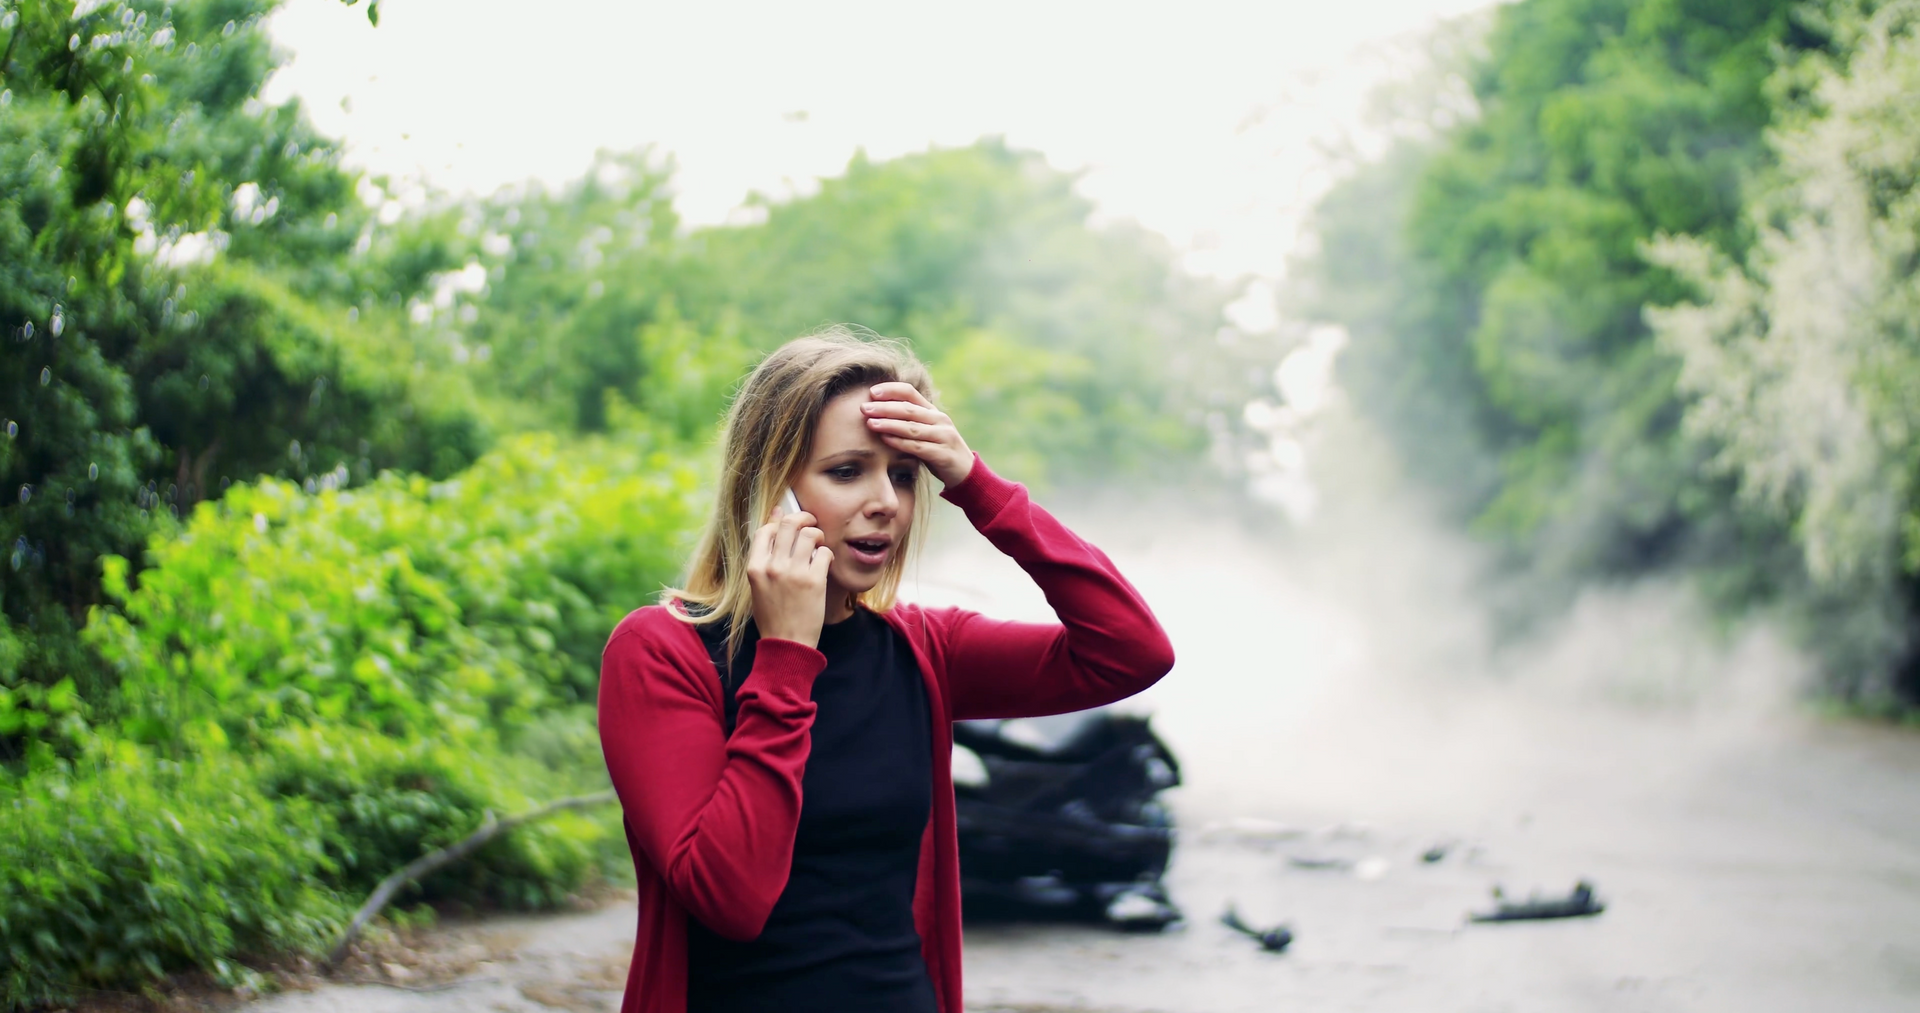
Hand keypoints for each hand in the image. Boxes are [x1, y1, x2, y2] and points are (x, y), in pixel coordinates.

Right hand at [747, 510, 831, 646]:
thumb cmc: (772, 615)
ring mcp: (794, 573)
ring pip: (809, 534)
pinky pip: (824, 552)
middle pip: (789, 524)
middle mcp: (773, 567)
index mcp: (755, 568)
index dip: (780, 522)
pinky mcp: (814, 581)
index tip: (790, 524)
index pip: (766, 530)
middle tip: (811, 524)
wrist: (787, 644)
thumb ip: (766, 555)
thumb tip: (776, 517)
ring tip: (818, 546)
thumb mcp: (759, 585)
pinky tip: (824, 564)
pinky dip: (826, 555)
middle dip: (804, 518)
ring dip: (817, 536)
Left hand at [861, 382, 974, 487]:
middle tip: (864, 408)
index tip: (871, 392)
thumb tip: (876, 411)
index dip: (891, 390)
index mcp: (933, 411)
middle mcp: (939, 420)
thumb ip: (908, 421)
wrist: (965, 471)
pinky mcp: (943, 454)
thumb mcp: (925, 431)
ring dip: (889, 424)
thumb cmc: (937, 449)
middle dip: (884, 407)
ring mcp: (943, 436)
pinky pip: (918, 446)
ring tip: (870, 422)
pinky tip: (885, 439)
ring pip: (912, 427)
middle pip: (908, 409)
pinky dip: (900, 442)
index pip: (910, 393)